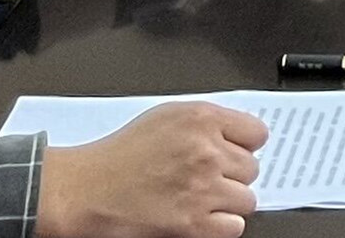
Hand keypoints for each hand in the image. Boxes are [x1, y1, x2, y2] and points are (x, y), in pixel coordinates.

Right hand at [32, 99, 264, 237]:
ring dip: (228, 202)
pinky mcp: (193, 223)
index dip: (244, 145)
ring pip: (247, 199)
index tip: (233, 152)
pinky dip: (221, 226)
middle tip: (207, 178)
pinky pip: (234, 227)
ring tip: (202, 198)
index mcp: (201, 119)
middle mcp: (206, 151)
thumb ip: (205, 122)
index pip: (257, 133)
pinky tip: (201, 216)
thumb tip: (237, 134)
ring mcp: (202, 188)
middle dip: (232, 174)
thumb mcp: (165, 118)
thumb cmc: (119, 155)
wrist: (87, 189)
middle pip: (252, 168)